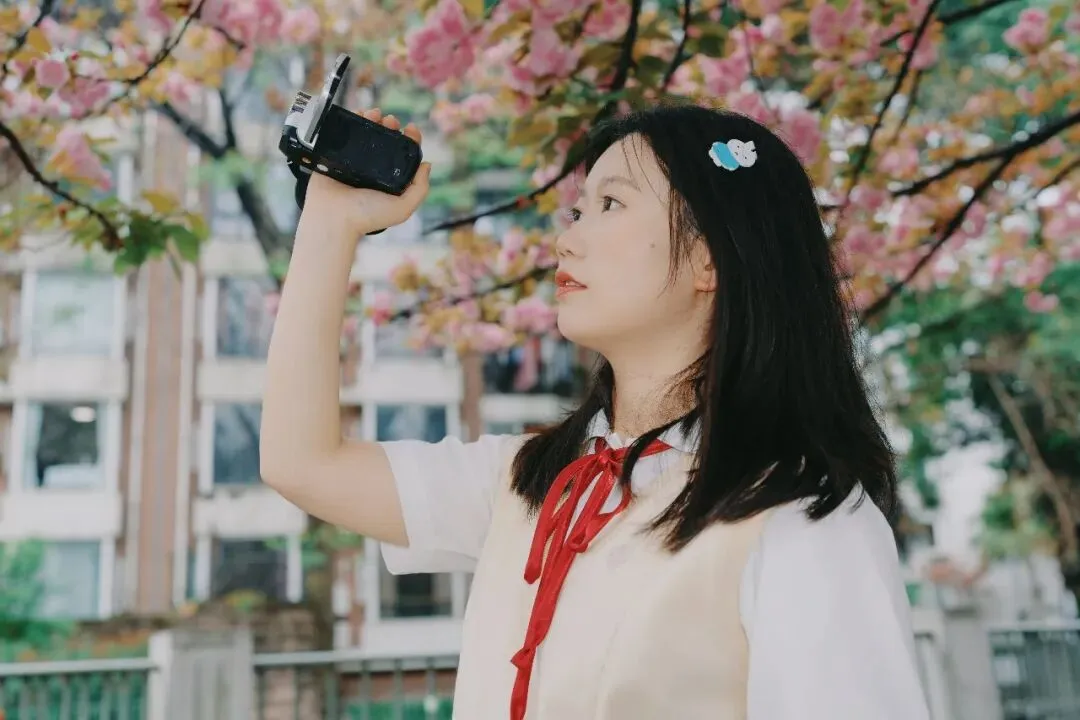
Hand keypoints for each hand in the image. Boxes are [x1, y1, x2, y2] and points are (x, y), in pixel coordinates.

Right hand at [302, 108, 432, 236]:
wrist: (334, 217)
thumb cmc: (368, 215)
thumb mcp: (403, 208)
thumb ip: (420, 189)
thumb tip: (427, 164)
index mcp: (389, 180)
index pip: (403, 154)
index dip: (410, 139)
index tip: (411, 128)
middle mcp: (372, 170)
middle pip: (384, 140)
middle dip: (390, 126)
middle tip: (390, 121)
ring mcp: (353, 161)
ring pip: (366, 133)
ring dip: (373, 119)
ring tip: (375, 114)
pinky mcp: (335, 155)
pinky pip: (344, 133)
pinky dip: (352, 120)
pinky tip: (359, 113)